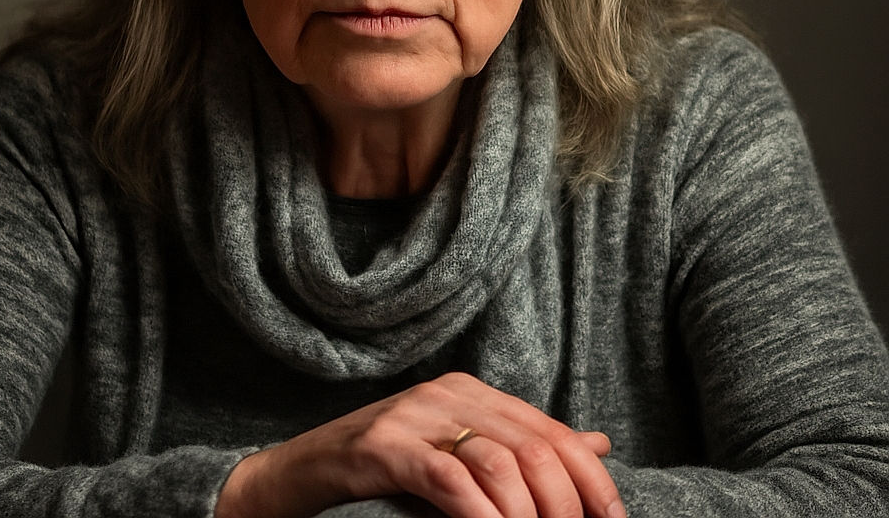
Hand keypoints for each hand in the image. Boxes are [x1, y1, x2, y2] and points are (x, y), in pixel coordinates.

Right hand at [216, 371, 624, 517]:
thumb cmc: (384, 472)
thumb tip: (598, 444)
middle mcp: (449, 393)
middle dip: (566, 506)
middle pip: (533, 446)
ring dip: (529, 517)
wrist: (298, 474)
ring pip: (499, 461)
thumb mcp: (458, 452)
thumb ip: (523, 444)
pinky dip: (481, 515)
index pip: (551, 432)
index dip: (592, 482)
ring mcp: (414, 415)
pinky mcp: (384, 445)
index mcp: (472, 392)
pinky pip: (448, 478)